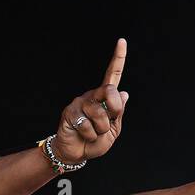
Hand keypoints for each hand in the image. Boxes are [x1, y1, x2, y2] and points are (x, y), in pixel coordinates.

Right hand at [53, 38, 129, 164]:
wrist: (76, 154)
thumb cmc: (94, 142)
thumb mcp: (113, 130)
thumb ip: (118, 113)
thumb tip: (124, 93)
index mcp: (105, 98)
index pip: (113, 75)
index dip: (118, 58)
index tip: (122, 41)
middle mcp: (92, 96)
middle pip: (109, 90)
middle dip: (115, 109)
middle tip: (111, 120)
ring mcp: (80, 103)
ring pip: (100, 113)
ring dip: (101, 130)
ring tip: (93, 134)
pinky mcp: (70, 113)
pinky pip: (87, 125)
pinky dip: (90, 136)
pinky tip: (84, 135)